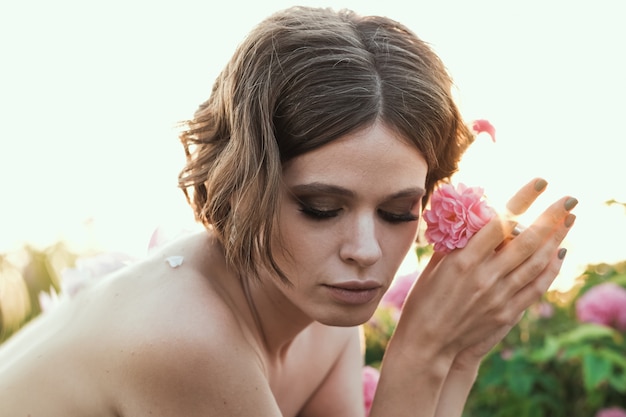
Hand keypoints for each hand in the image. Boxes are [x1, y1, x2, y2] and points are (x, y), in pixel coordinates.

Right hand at [392, 178, 575, 364]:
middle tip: (568, 199)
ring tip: (568, 220)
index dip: (522, 200)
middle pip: (527, 240)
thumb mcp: (434, 266)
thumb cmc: (423, 300)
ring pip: (536, 262)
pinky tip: (559, 254)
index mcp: (462, 260)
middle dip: (551, 217)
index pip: (499, 222)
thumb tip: (473, 218)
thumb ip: (455, 242)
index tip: (539, 182)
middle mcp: (484, 276)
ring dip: (556, 239)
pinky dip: (550, 269)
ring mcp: (498, 296)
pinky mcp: (506, 313)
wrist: (427, 343)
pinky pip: (536, 286)